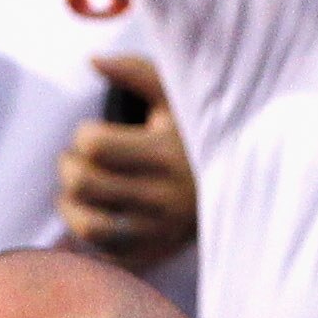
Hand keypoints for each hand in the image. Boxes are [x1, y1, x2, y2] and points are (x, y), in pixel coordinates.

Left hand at [52, 65, 194, 261]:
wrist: (248, 182)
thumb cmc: (197, 133)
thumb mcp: (177, 96)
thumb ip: (136, 72)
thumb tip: (93, 60)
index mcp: (168, 153)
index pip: (94, 145)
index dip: (83, 135)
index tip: (94, 133)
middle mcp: (165, 197)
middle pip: (84, 184)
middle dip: (69, 166)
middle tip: (78, 159)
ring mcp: (160, 231)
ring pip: (88, 227)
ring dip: (70, 205)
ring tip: (78, 190)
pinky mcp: (157, 254)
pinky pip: (105, 257)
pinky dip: (87, 239)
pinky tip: (91, 215)